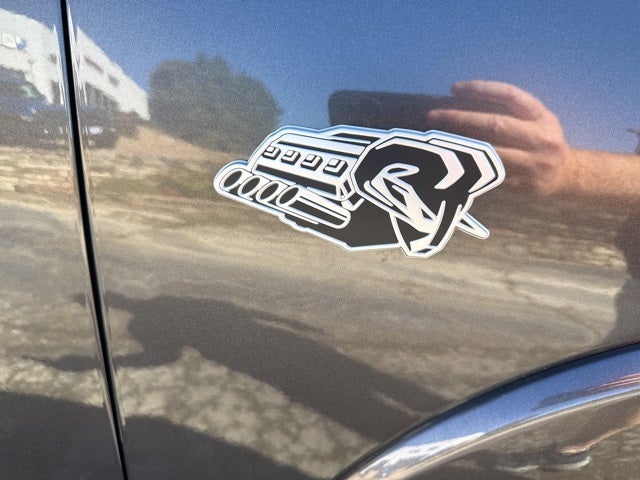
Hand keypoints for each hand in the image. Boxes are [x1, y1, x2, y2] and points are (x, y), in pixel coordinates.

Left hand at [427, 80, 575, 194]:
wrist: (567, 174)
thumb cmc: (541, 140)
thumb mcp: (536, 119)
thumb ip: (509, 111)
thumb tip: (463, 101)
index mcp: (541, 116)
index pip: (509, 95)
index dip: (481, 89)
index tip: (454, 89)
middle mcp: (540, 138)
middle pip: (495, 124)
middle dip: (460, 119)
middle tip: (433, 115)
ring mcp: (533, 163)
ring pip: (490, 154)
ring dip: (460, 146)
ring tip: (435, 140)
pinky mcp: (524, 185)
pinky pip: (491, 176)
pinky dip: (469, 170)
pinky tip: (447, 164)